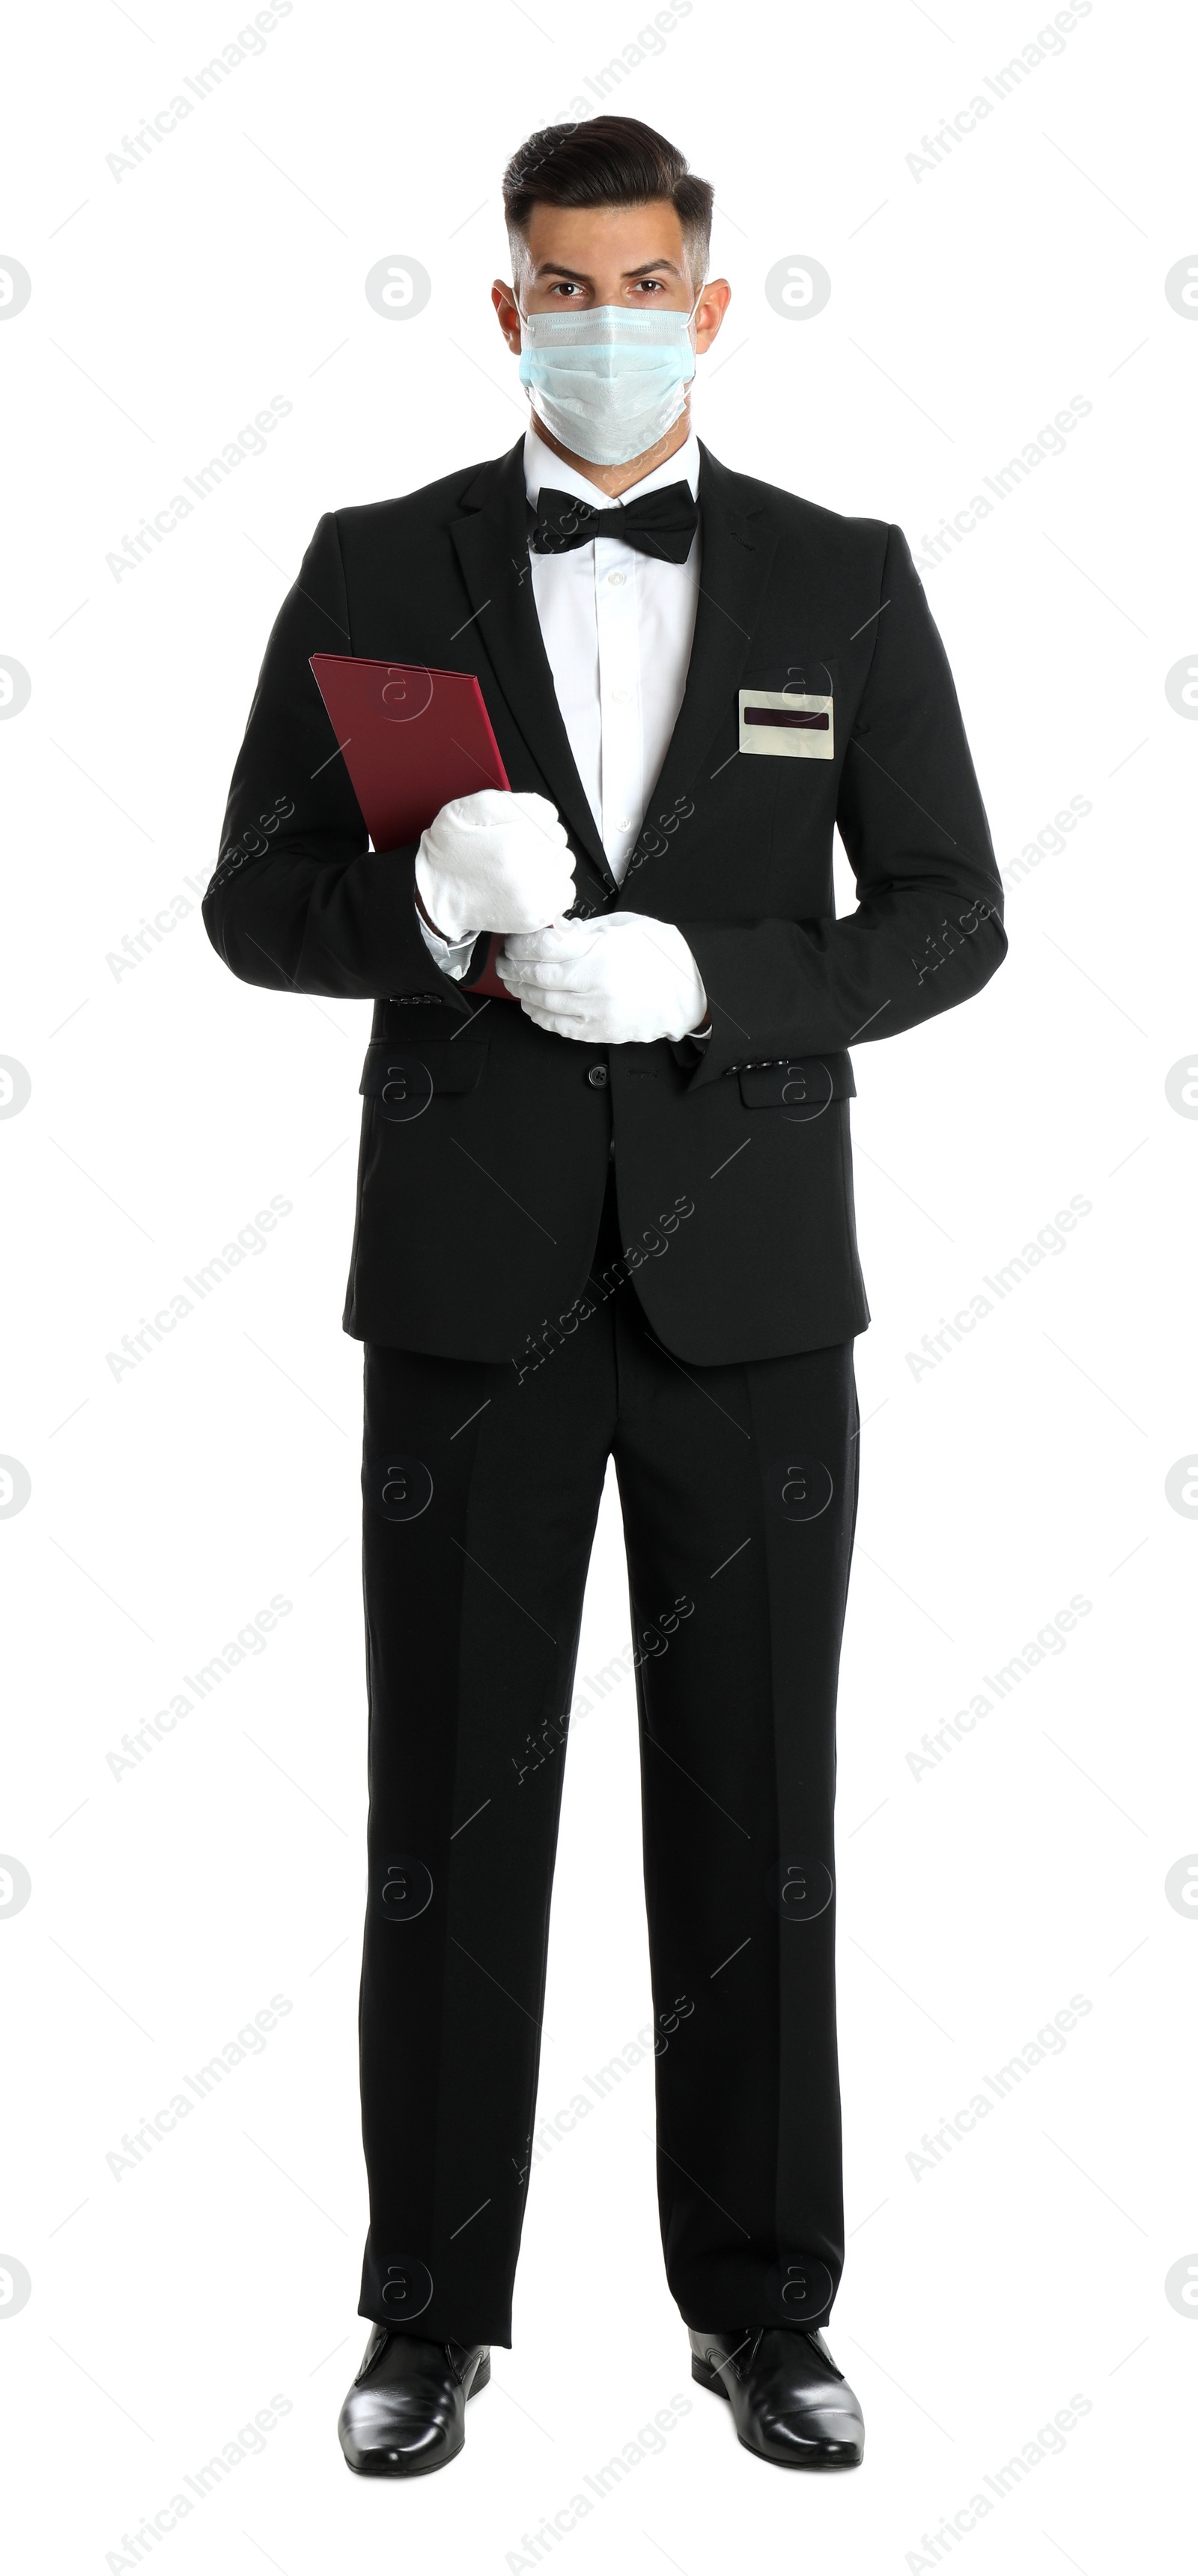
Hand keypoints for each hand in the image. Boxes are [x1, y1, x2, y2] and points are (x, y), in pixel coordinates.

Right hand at [413, 789, 574, 942]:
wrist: (437, 897)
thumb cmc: (449, 855)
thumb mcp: (462, 812)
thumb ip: (503, 802)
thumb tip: (539, 807)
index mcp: (510, 843)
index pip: (549, 813)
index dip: (532, 815)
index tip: (516, 824)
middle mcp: (526, 872)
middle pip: (559, 836)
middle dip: (541, 835)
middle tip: (517, 845)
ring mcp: (535, 897)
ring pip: (566, 861)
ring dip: (550, 858)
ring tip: (524, 863)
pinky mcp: (539, 915)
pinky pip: (568, 889)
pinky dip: (554, 883)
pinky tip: (532, 882)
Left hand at [496, 912, 707, 1043]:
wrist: (692, 988)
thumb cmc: (663, 955)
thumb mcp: (623, 926)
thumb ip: (584, 930)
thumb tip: (554, 930)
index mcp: (599, 951)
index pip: (542, 947)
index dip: (520, 944)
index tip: (514, 941)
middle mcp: (593, 983)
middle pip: (536, 976)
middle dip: (513, 968)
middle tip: (504, 962)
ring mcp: (595, 1010)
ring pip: (542, 1003)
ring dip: (521, 992)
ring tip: (515, 982)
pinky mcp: (600, 1031)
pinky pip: (558, 1026)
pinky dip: (539, 1016)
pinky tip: (533, 1006)